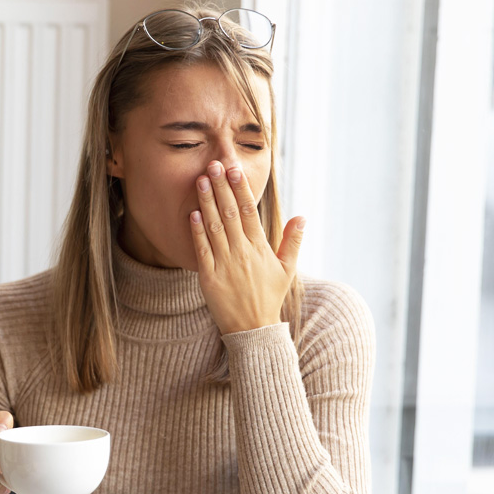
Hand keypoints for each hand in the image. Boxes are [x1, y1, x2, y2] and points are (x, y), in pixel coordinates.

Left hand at [189, 160, 303, 333]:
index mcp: (260, 248)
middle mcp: (242, 253)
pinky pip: (202, 251)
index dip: (240, 188)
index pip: (248, 211)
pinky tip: (192, 214)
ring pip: (214, 227)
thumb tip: (301, 217)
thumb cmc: (269, 297)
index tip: (234, 169)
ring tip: (201, 181)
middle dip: (221, 187)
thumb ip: (293, 241)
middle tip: (213, 164)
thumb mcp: (287, 270)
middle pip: (229, 213)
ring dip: (207, 203)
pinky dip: (197, 232)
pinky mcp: (209, 278)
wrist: (253, 328)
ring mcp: (225, 265)